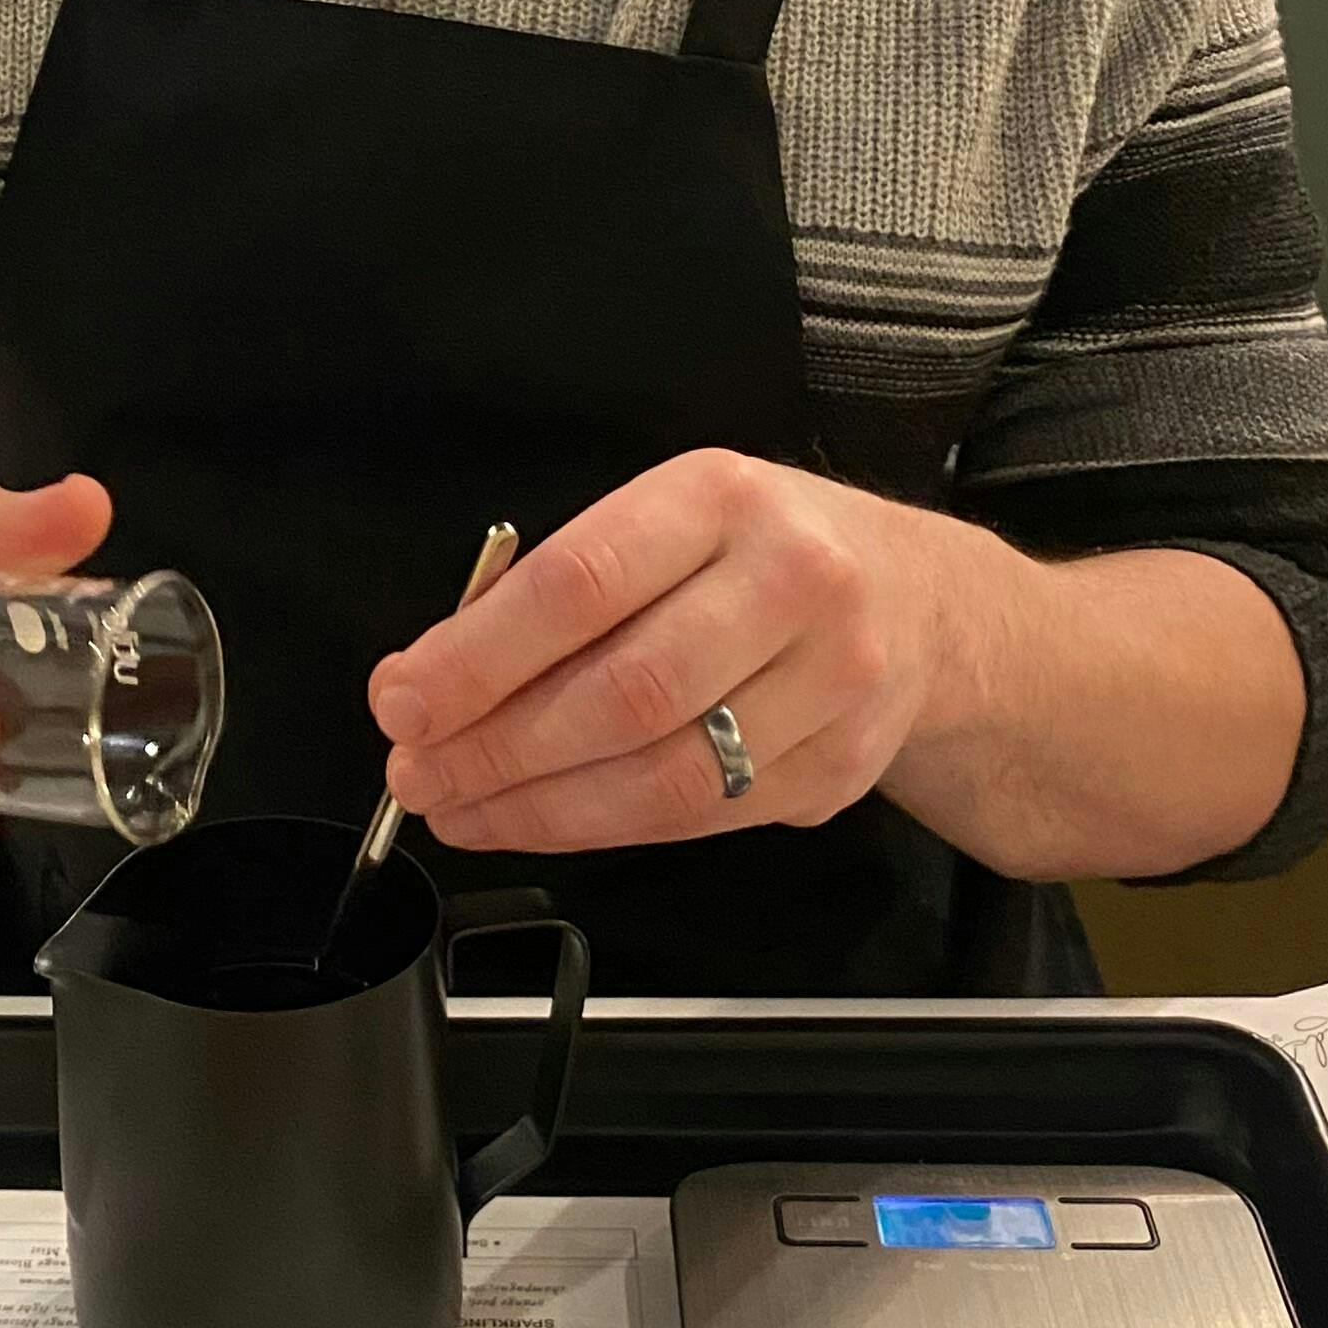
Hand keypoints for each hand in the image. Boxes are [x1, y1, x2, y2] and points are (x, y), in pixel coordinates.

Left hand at [367, 451, 964, 855]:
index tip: (402, 700)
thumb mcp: (667, 519)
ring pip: (667, 774)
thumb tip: (431, 678)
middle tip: (420, 774)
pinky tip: (543, 821)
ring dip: (542, 808)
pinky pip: (703, 818)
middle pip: (624, 691)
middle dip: (499, 747)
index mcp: (721, 498)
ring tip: (465, 810)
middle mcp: (792, 582)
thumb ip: (555, 589)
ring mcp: (832, 683)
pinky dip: (607, 830)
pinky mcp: (840, 768)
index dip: (476, 657)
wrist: (924, 602)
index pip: (578, 583)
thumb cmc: (760, 552)